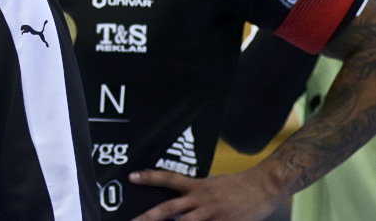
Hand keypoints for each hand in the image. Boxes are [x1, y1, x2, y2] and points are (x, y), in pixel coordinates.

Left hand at [128, 169, 280, 220]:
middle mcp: (200, 199)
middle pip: (169, 208)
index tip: (131, 177)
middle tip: (133, 220)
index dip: (149, 178)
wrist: (262, 187)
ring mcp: (211, 214)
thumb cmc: (237, 185)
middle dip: (149, 216)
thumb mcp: (212, 183)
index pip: (168, 178)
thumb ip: (196, 191)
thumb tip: (181, 196)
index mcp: (196, 186)